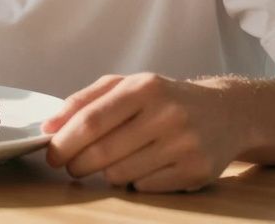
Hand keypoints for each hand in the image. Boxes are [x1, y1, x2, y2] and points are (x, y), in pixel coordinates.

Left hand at [42, 73, 244, 192]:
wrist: (226, 112)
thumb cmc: (164, 98)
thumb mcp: (126, 86)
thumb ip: (84, 101)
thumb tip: (49, 127)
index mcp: (145, 87)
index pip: (92, 120)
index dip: (65, 142)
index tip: (51, 154)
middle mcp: (167, 114)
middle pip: (102, 151)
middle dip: (77, 163)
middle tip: (72, 165)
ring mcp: (184, 144)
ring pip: (120, 174)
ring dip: (106, 173)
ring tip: (112, 161)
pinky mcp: (196, 171)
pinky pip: (144, 188)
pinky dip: (133, 182)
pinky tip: (142, 167)